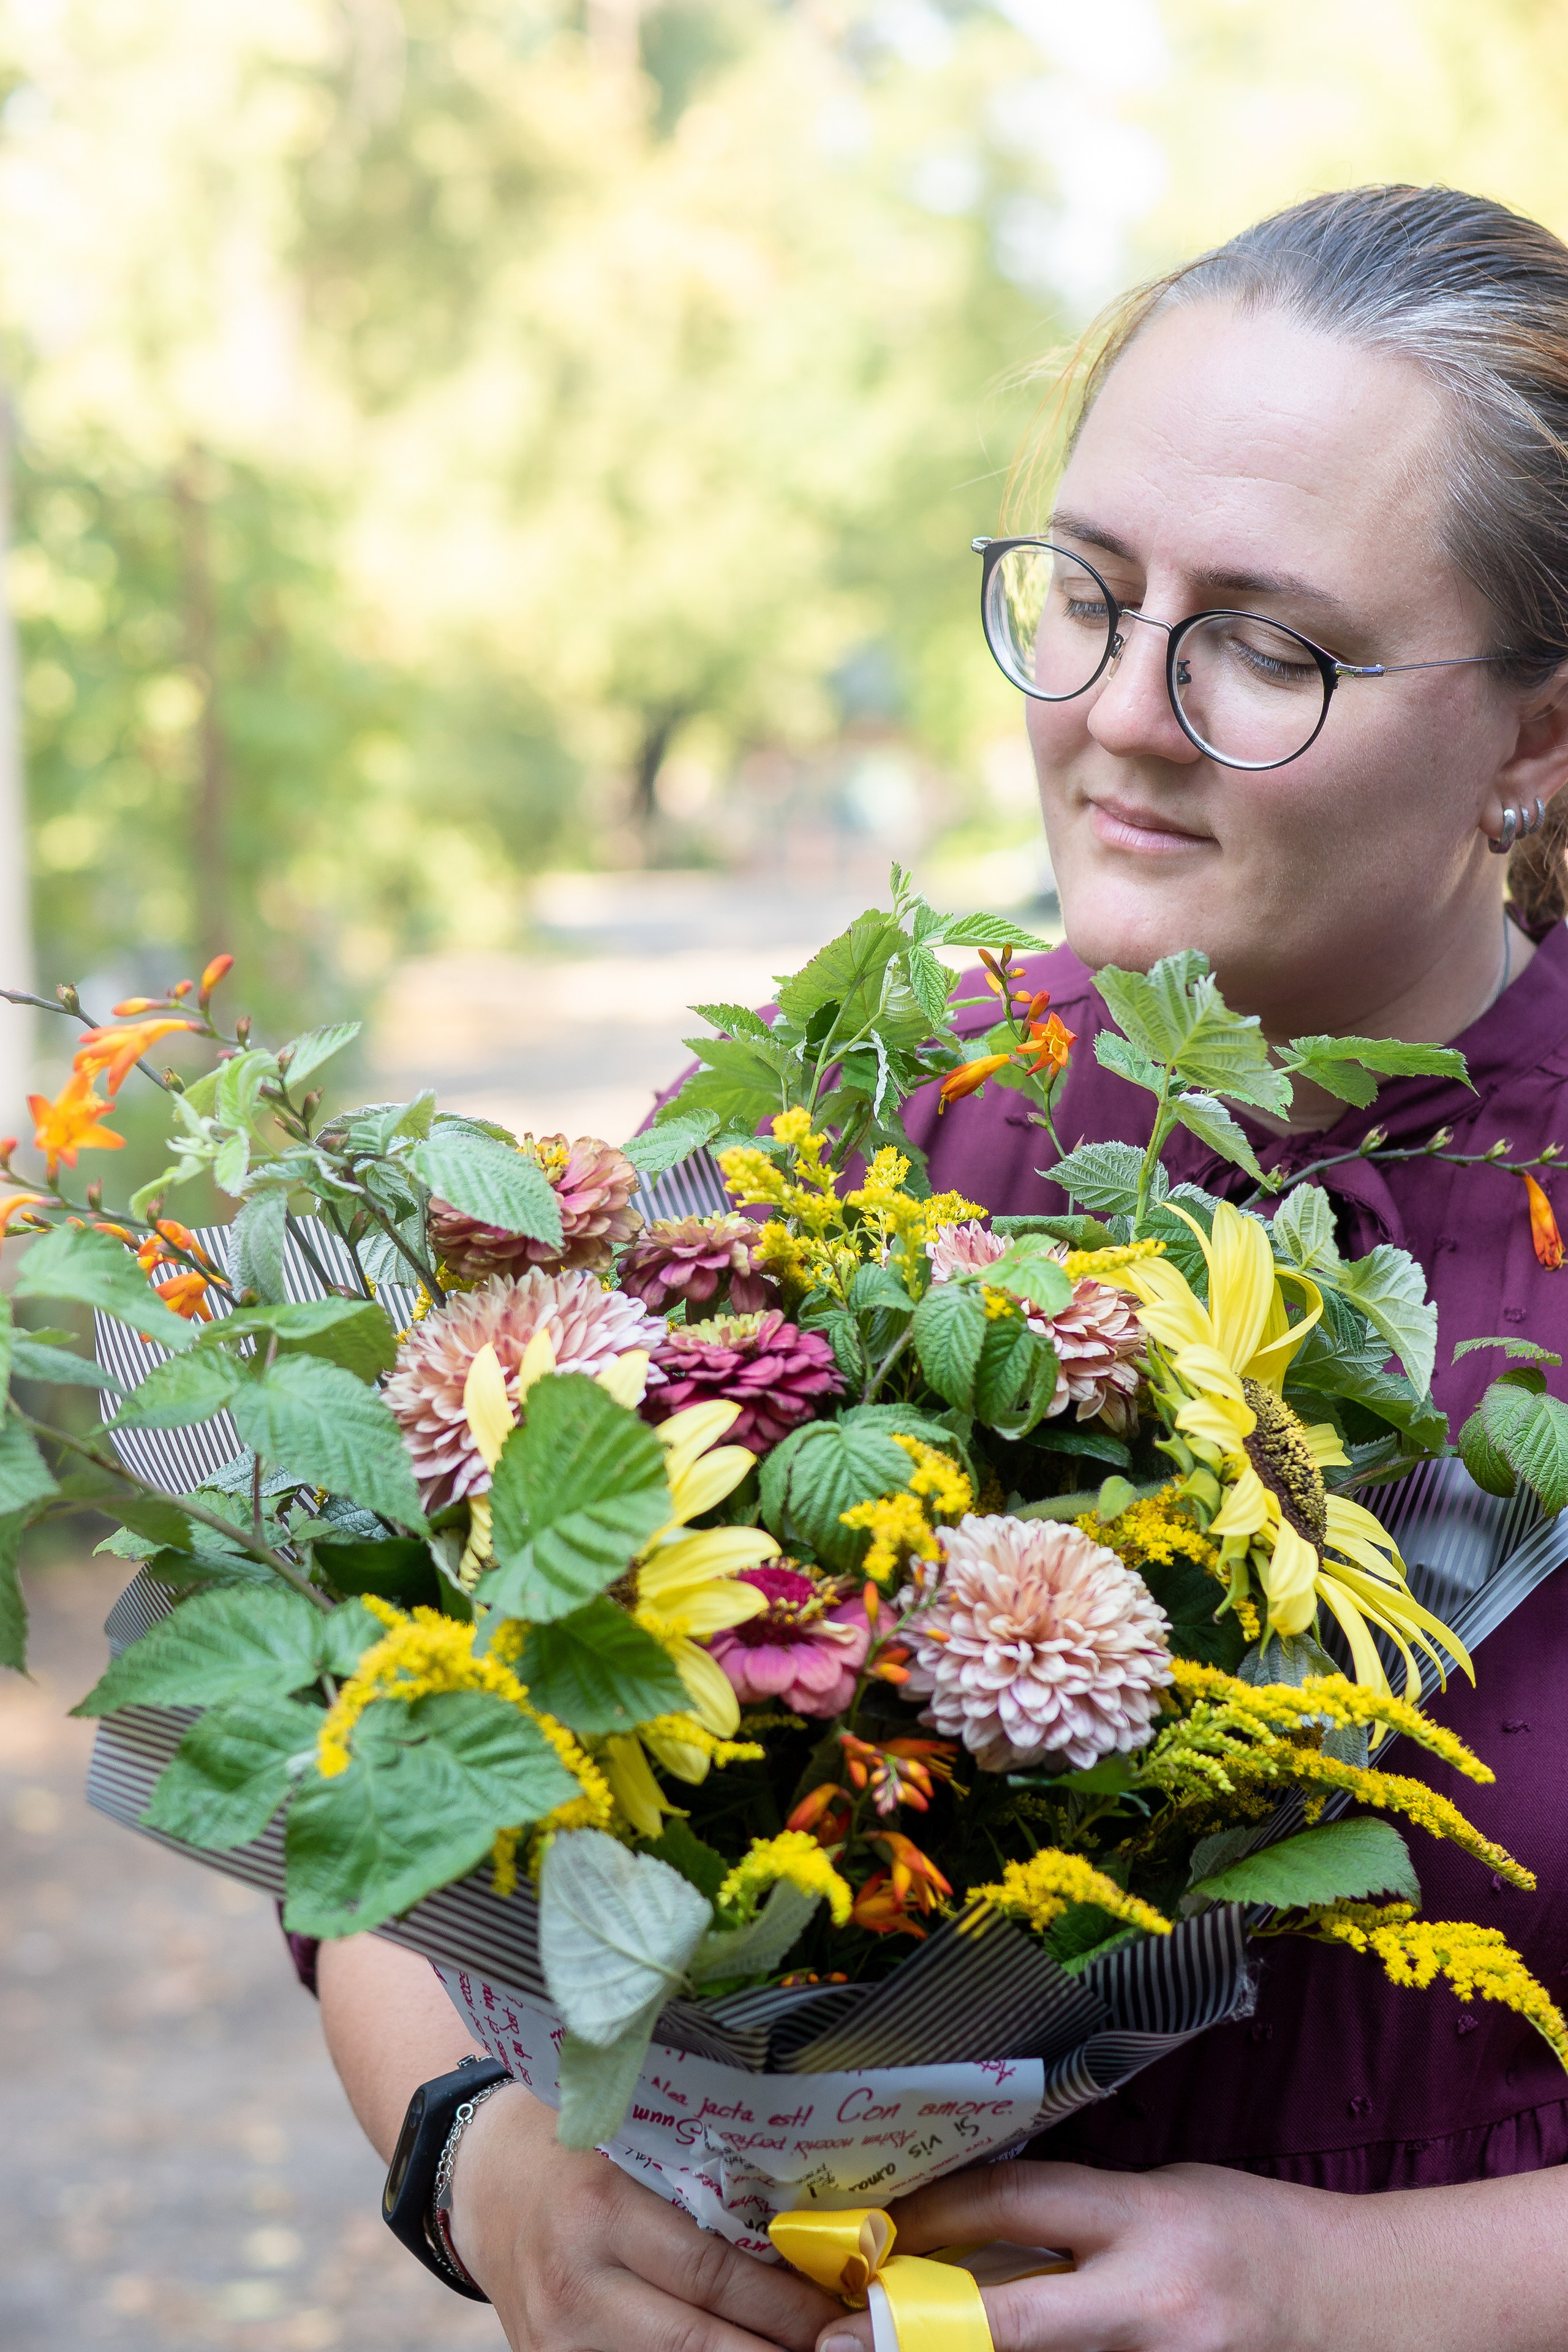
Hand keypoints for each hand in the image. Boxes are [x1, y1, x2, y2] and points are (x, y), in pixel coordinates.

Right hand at [448, 2082, 842, 2351]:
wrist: (483, 2180)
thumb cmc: (576, 2149)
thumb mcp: (632, 2142)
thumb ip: (701, 2184)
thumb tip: (802, 2230)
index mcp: (601, 2210)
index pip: (712, 2273)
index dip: (784, 2305)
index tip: (840, 2312)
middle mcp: (573, 2282)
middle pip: (696, 2343)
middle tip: (837, 2349)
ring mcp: (554, 2340)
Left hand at [810, 2159, 1348, 2351]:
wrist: (1359, 2305)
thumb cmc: (1251, 2235)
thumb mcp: (1158, 2199)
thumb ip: (1072, 2221)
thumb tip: (963, 2234)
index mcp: (1148, 2222)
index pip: (1018, 2206)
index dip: (934, 2214)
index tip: (873, 2227)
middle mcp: (1154, 2305)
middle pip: (1010, 2322)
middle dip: (918, 2332)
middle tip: (840, 2341)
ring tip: (896, 2348)